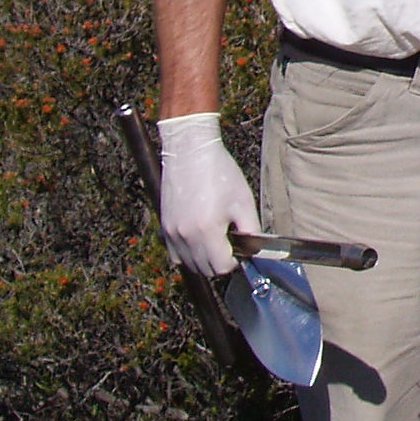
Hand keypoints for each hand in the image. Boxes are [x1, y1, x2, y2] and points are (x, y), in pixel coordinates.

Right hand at [156, 112, 260, 277]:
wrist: (190, 150)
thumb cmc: (218, 172)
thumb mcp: (243, 201)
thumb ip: (252, 231)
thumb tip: (255, 251)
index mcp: (207, 231)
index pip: (222, 267)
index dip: (235, 261)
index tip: (241, 248)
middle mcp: (185, 236)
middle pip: (205, 269)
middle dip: (221, 262)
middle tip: (231, 244)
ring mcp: (171, 232)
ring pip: (188, 264)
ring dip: (204, 260)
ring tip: (216, 241)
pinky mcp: (164, 226)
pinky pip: (175, 254)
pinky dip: (187, 254)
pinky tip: (199, 240)